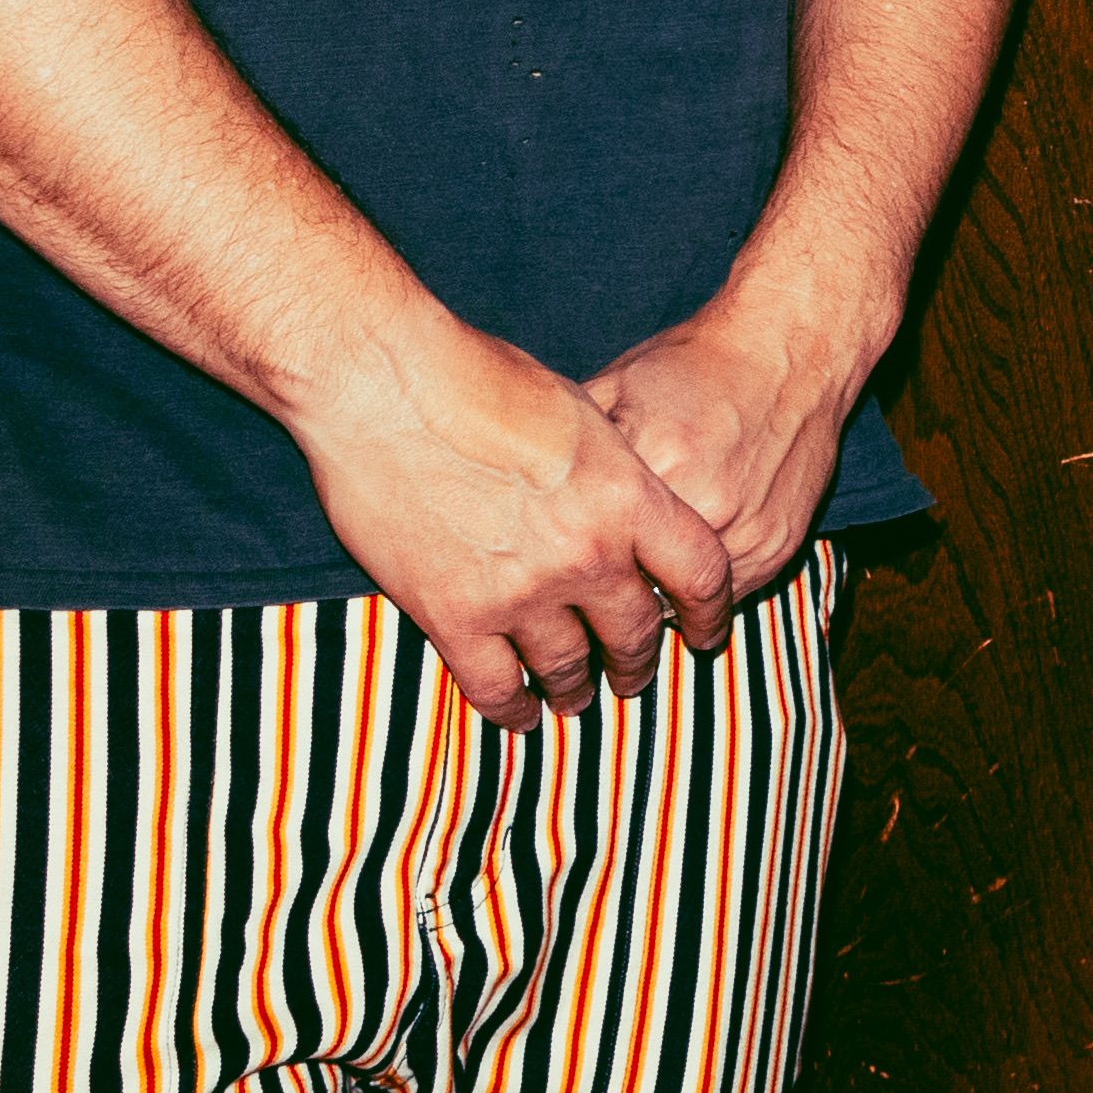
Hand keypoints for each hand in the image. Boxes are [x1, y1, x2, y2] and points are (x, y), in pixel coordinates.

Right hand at [293, 323, 734, 720]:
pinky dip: (510, 708)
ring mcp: (521, 591)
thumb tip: (626, 499)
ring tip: (574, 697)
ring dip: (573, 689)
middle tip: (632, 675)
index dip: (711, 614)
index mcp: (629, 497)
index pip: (700, 576)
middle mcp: (588, 554)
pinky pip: (494, 686)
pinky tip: (517, 714)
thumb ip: (611, 472)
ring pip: (566, 668)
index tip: (705, 632)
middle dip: (637, 662)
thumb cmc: (478, 378)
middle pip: (634, 632)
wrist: (382, 384)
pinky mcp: (453, 615)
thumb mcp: (580, 412)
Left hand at [585, 289, 871, 588]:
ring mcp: (748, 533)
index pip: (593, 548)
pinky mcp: (779, 547)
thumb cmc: (698, 364)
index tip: (559, 563)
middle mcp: (705, 506)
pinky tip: (685, 559)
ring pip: (682, 605)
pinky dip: (702, 588)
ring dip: (658, 596)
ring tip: (638, 575)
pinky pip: (727, 595)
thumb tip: (524, 490)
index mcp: (655, 464)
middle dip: (610, 589)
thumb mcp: (619, 385)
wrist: (792, 351)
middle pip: (634, 587)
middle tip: (589, 588)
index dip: (572, 559)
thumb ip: (573, 444)